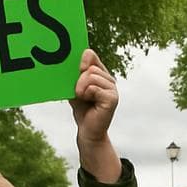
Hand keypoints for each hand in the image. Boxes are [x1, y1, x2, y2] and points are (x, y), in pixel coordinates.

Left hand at [68, 49, 121, 182]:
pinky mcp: (112, 98)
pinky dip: (87, 94)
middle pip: (90, 67)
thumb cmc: (81, 109)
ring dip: (81, 88)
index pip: (91, 56)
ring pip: (91, 76)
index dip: (82, 60)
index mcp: (100, 74)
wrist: (87, 130)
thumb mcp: (75, 88)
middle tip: (79, 93)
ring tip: (83, 98)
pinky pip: (94, 88)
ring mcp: (112, 89)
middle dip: (78, 80)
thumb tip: (74, 62)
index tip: (77, 69)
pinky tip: (89, 102)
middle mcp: (108, 79)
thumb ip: (76, 75)